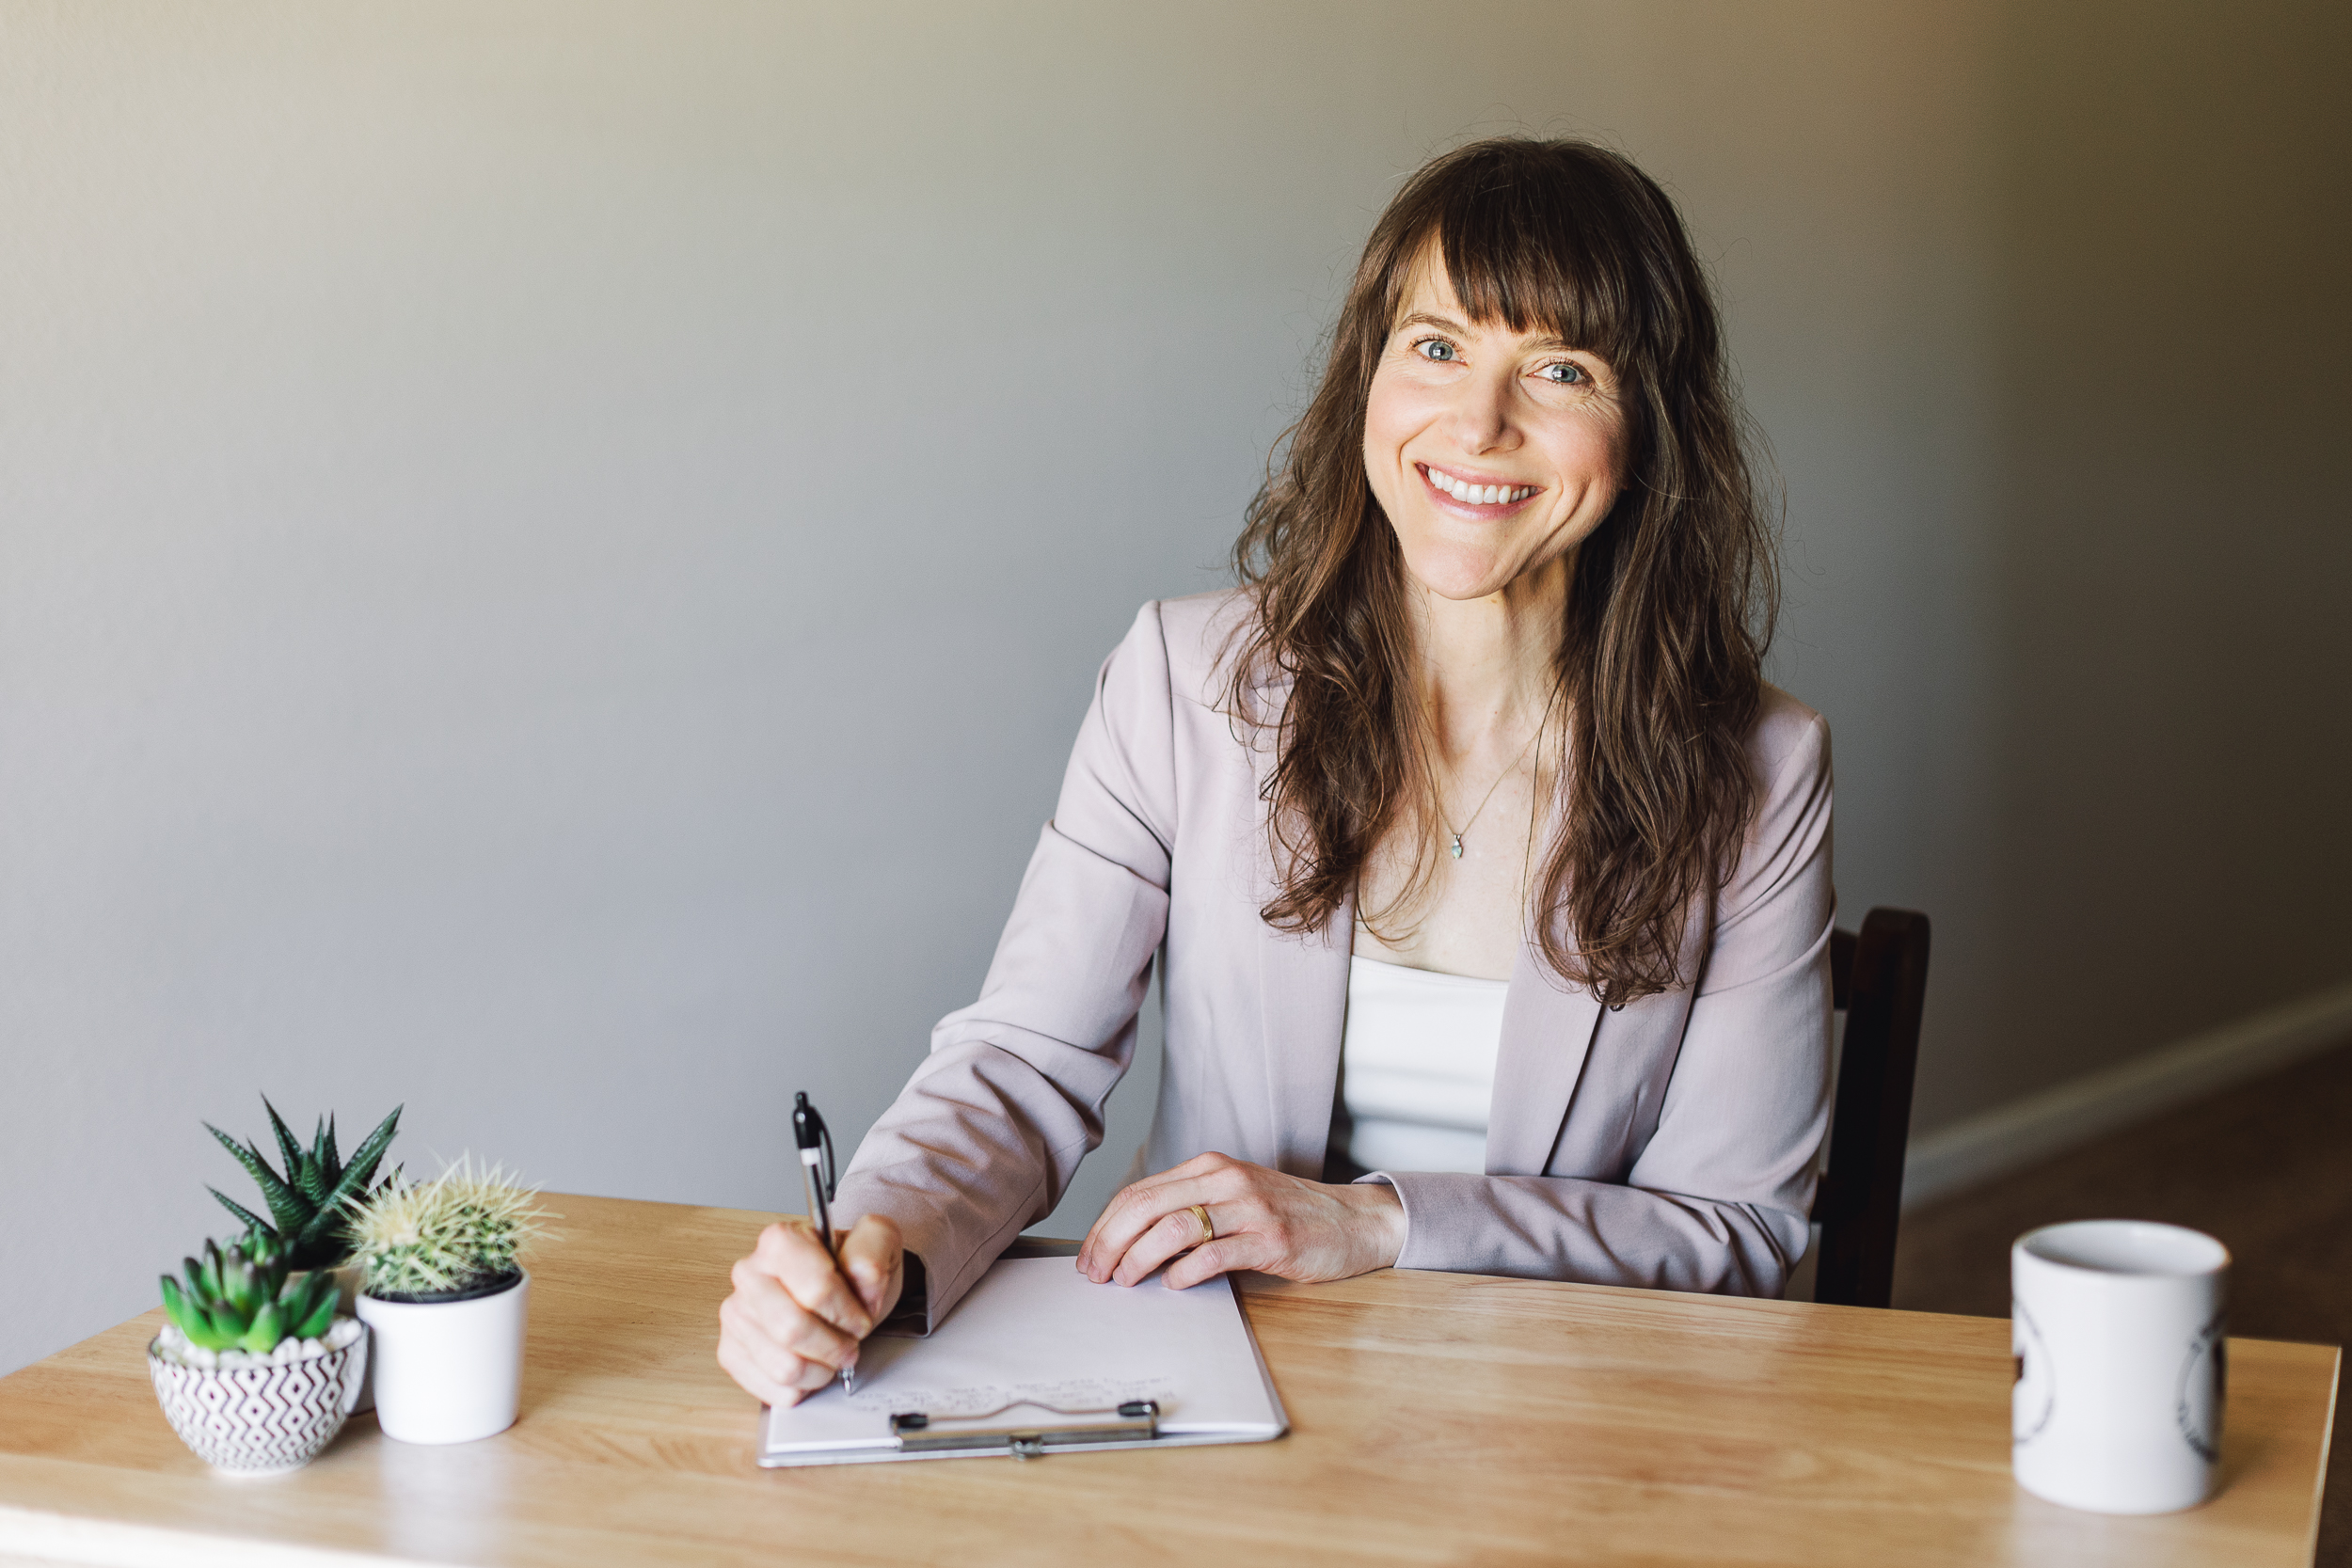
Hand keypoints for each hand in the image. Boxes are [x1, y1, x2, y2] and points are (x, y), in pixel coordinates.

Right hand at [716, 1214, 902, 1406]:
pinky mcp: (732, 1351)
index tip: (860, 1318)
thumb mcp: (879, 1242)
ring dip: (820, 1370)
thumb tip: (861, 1274)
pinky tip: (810, 1366)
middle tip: (849, 1344)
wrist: (840, 1294)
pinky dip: (802, 1387)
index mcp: (780, 1241)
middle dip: (832, 1346)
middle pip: (791, 1330)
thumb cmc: (852, 1271)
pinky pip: (772, 1389)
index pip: (816, 1289)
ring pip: (783, 1366)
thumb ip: (873, 1248)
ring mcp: (736, 1315)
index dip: (846, 1313)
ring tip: (830, 1355)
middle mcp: (749, 1274)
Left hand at [1077, 1151, 1405, 1289]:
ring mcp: (1250, 1209)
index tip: (1089, 1255)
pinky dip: (1185, 1272)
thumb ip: (1189, 1210)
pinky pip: (1215, 1254)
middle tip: (1095, 1273)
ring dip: (1139, 1258)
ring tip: (1125, 1281)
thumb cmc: (1288, 1214)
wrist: (1353, 1221)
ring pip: (1175, 1227)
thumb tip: (1131, 1244)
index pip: (1140, 1192)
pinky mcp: (1272, 1240)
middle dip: (1111, 1242)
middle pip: (1148, 1206)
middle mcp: (1226, 1181)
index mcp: (1210, 1168)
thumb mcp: (1233, 1198)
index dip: (1105, 1225)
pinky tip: (1174, 1284)